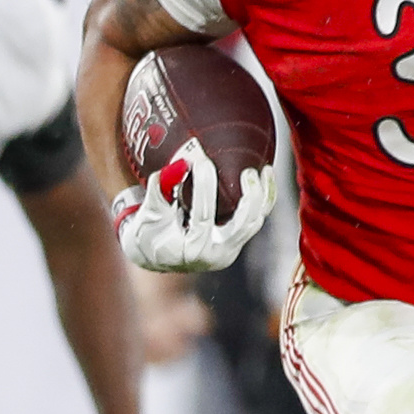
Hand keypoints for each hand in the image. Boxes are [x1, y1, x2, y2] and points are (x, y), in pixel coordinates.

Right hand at [114, 141, 272, 273]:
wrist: (154, 255)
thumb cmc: (147, 232)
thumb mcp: (149, 211)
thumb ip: (160, 188)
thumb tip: (180, 164)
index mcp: (191, 250)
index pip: (203, 214)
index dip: (203, 185)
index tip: (201, 158)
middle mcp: (215, 255)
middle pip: (242, 224)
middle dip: (250, 196)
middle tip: (249, 171)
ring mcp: (228, 250)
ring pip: (254, 223)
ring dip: (263, 196)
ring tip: (266, 170)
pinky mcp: (235, 243)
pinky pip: (254, 221)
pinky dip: (262, 201)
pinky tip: (265, 179)